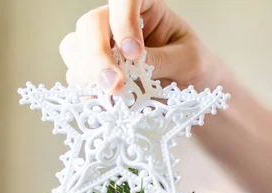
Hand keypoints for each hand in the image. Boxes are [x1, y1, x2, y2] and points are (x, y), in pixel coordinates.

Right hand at [59, 0, 220, 90]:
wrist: (194, 91)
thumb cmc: (196, 67)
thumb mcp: (190, 61)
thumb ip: (162, 60)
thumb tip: (130, 66)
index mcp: (146, 9)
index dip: (123, 21)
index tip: (134, 53)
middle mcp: (118, 23)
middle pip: (91, 25)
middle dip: (98, 55)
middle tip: (115, 84)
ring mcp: (104, 47)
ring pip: (75, 49)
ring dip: (88, 75)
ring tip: (114, 95)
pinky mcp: (96, 73)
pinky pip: (77, 78)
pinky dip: (88, 92)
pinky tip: (108, 104)